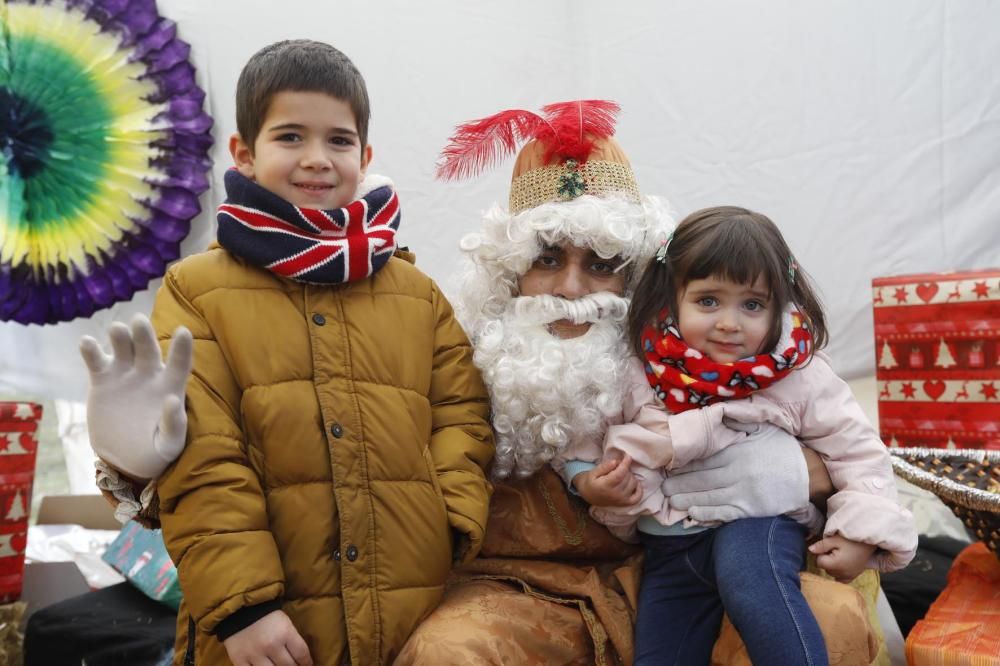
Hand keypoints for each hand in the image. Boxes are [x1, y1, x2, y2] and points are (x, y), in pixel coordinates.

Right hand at [80, 313, 192, 479]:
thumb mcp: (168, 445)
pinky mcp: (103, 381)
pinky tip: (86, 343)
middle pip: (148, 349)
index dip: (182, 349)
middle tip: (139, 321)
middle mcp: (149, 375)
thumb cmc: (155, 452)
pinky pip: (97, 362)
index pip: (179, 365)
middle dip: (144, 334)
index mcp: (170, 388)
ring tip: (117, 329)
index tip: (184, 332)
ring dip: (120, 337)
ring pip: (123, 348)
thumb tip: (172, 400)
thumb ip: (173, 425)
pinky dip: (91, 351)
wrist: (125, 458)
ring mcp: (125, 375)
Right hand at [222, 610, 312, 665]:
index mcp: (285, 633)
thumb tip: (300, 658)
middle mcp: (271, 645)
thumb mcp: (285, 622)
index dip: (307, 662)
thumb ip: (292, 639)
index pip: (302, 654)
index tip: (308, 665)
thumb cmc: (266, 615)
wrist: (239, 609)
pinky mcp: (240, 660)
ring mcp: (255, 654)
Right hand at [573, 455, 641, 506]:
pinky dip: (639, 488)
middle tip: (619, 466)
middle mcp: (615, 494)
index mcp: (605, 486)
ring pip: (633, 483)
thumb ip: (604, 467)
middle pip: (627, 477)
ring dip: (631, 476)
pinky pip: (638, 496)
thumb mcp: (593, 472)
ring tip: (623, 474)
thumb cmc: (591, 482)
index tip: (627, 455)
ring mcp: (621, 500)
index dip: (625, 463)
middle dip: (625, 468)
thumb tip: (616, 462)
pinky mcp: (625, 503)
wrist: (589, 496)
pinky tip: (634, 482)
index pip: (620, 474)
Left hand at [662, 423, 808, 522]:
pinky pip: (724, 512)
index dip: (684, 465)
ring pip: (708, 497)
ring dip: (687, 499)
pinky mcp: (750, 509)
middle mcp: (737, 472)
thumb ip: (740, 419)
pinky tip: (692, 514)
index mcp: (737, 451)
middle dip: (679, 484)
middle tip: (662, 487)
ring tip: (671, 501)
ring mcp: (743, 492)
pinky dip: (707, 514)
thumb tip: (720, 411)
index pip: (703, 459)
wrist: (808, 475)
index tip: (668, 467)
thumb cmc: (782, 449)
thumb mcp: (763, 427)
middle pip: (701, 479)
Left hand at [809, 534, 875, 582]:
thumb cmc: (851, 539)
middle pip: (825, 569)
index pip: (819, 562)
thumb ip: (821, 545)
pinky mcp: (854, 576)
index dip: (821, 554)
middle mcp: (842, 574)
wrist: (869, 542)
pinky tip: (842, 566)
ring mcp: (849, 576)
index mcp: (836, 565)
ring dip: (833, 566)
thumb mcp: (834, 539)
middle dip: (827, 560)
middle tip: (835, 550)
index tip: (828, 548)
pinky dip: (839, 573)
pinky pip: (841, 579)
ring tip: (841, 556)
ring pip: (832, 573)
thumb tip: (810, 550)